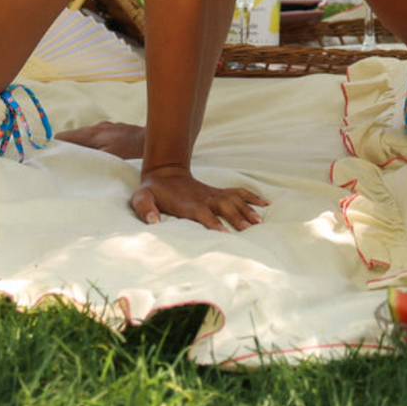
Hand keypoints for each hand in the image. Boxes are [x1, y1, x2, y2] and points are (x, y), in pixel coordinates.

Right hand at [57, 120, 145, 159]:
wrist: (152, 140)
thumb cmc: (131, 151)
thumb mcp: (107, 158)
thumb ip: (89, 158)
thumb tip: (71, 161)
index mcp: (91, 134)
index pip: (63, 137)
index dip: (53, 146)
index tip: (45, 156)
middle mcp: (96, 127)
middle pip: (73, 137)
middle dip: (64, 148)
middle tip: (58, 163)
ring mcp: (105, 128)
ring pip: (85, 137)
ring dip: (79, 147)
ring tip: (76, 162)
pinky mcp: (114, 131)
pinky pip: (96, 138)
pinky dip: (91, 146)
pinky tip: (95, 156)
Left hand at [130, 164, 268, 230]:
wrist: (164, 171)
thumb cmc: (153, 190)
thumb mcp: (141, 197)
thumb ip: (145, 208)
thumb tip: (153, 221)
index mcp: (188, 203)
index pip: (203, 213)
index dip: (213, 223)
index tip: (224, 234)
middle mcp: (204, 198)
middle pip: (224, 206)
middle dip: (236, 217)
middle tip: (248, 230)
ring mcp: (213, 194)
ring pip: (234, 199)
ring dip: (247, 209)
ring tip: (260, 221)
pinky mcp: (218, 193)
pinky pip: (238, 192)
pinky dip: (252, 197)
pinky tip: (265, 203)